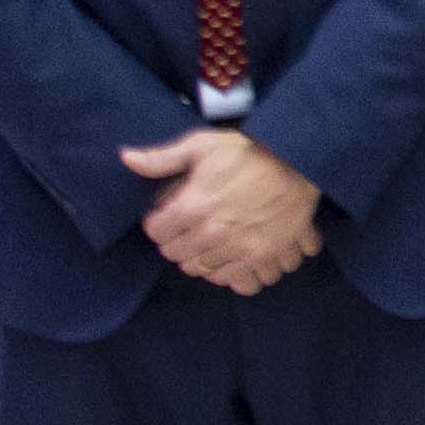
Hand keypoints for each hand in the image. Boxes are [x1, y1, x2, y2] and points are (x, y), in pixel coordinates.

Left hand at [120, 127, 320, 294]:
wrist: (298, 163)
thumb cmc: (247, 152)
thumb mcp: (201, 146)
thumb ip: (162, 158)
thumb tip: (126, 158)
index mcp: (192, 205)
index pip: (156, 231)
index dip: (158, 223)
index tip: (166, 216)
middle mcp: (211, 231)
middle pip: (175, 253)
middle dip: (175, 241)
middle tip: (185, 230)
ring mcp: (237, 247)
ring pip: (199, 268)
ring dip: (197, 257)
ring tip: (205, 243)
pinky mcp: (260, 256)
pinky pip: (229, 278)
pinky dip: (222, 271)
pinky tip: (224, 255)